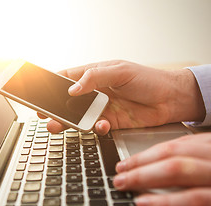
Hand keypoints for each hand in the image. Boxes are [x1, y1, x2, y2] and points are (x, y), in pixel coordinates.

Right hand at [43, 60, 204, 134]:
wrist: (171, 100)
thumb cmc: (148, 79)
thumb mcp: (120, 71)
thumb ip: (94, 77)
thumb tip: (72, 89)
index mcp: (94, 76)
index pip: (67, 78)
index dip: (52, 86)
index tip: (39, 93)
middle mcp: (95, 93)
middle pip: (67, 102)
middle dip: (54, 109)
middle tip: (44, 115)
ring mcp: (101, 109)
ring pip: (77, 117)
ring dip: (68, 122)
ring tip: (58, 125)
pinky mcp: (110, 123)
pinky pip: (95, 128)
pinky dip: (95, 129)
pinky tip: (102, 125)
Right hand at [113, 130, 210, 205]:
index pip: (197, 202)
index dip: (165, 204)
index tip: (141, 204)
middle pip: (177, 170)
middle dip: (143, 176)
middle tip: (120, 182)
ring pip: (176, 150)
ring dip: (145, 158)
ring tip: (125, 166)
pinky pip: (186, 138)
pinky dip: (163, 146)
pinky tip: (149, 152)